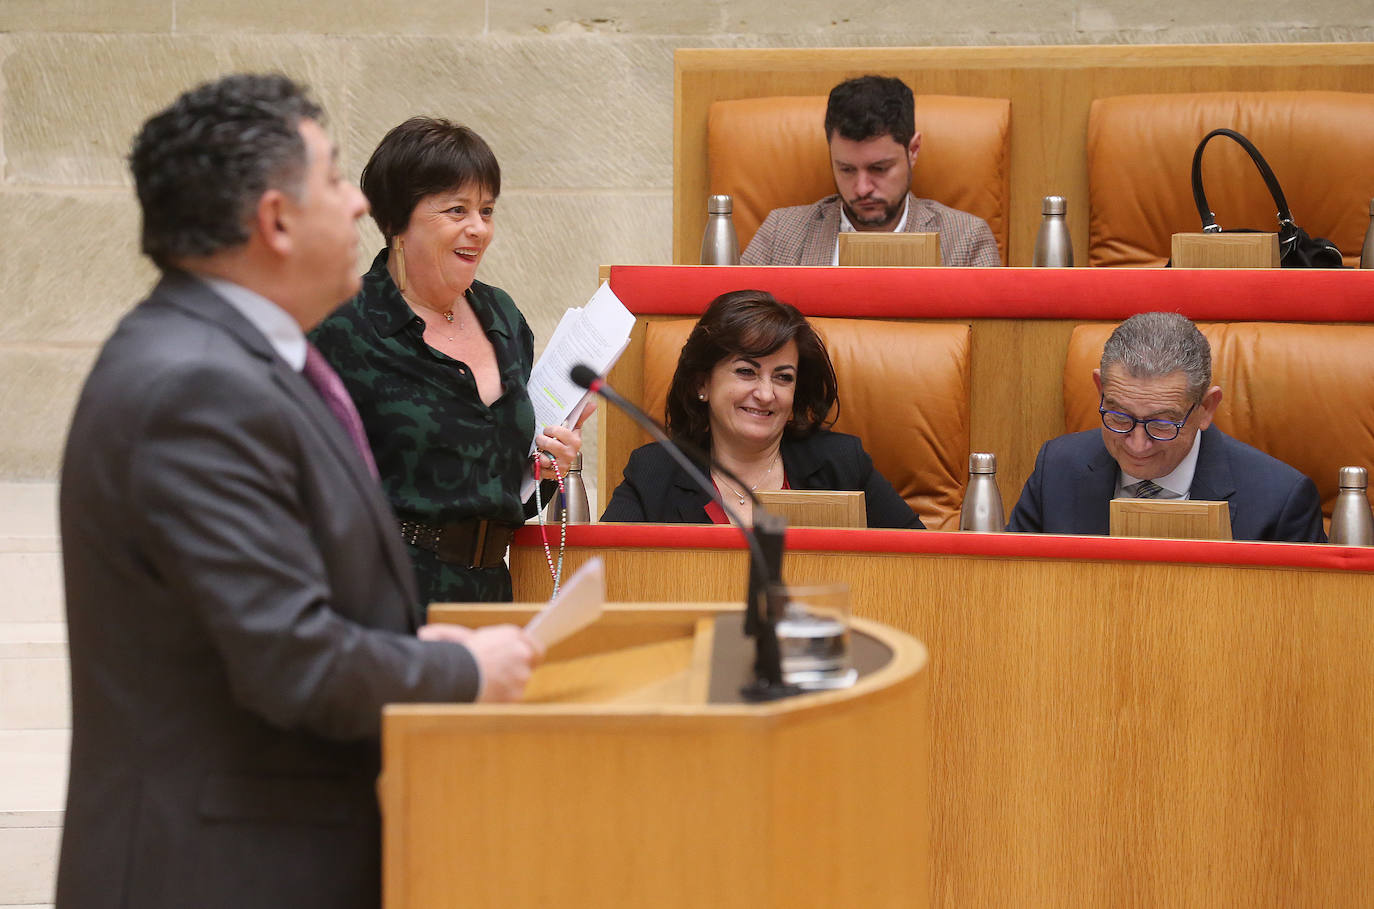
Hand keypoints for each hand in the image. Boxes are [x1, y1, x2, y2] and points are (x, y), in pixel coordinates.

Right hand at [419, 623, 543, 701]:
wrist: (457, 677)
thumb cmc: (455, 656)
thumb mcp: (457, 637)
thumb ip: (458, 634)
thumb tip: (427, 634)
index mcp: (512, 635)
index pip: (535, 644)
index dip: (530, 652)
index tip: (526, 657)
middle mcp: (522, 652)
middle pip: (530, 663)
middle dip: (517, 667)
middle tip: (500, 672)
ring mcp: (522, 675)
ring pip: (520, 680)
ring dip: (509, 683)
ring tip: (487, 683)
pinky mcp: (516, 694)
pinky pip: (512, 696)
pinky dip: (502, 697)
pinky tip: (488, 693)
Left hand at [534, 400, 595, 480]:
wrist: (564, 463)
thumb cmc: (567, 445)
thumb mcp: (574, 430)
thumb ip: (581, 415)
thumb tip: (592, 404)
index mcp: (574, 441)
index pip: (557, 431)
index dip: (550, 429)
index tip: (549, 430)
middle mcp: (569, 454)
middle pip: (548, 443)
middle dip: (541, 440)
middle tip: (542, 440)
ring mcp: (561, 465)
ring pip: (543, 457)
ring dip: (539, 453)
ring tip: (541, 451)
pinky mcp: (553, 475)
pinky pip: (539, 469)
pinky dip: (537, 465)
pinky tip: (541, 460)